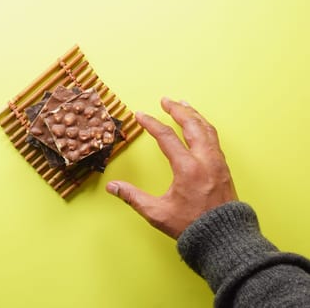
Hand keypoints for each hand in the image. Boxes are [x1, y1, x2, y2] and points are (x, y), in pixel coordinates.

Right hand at [106, 97, 237, 238]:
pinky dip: (204, 126)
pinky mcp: (224, 168)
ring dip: (194, 115)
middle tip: (166, 100)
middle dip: (178, 110)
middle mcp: (205, 160)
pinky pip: (214, 139)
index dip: (151, 124)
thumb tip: (112, 187)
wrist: (224, 237)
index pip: (166, 137)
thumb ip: (133, 197)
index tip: (140, 115)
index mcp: (187, 168)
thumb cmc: (191, 226)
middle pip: (192, 125)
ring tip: (184, 105)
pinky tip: (200, 126)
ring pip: (207, 129)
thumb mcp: (157, 213)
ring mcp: (217, 163)